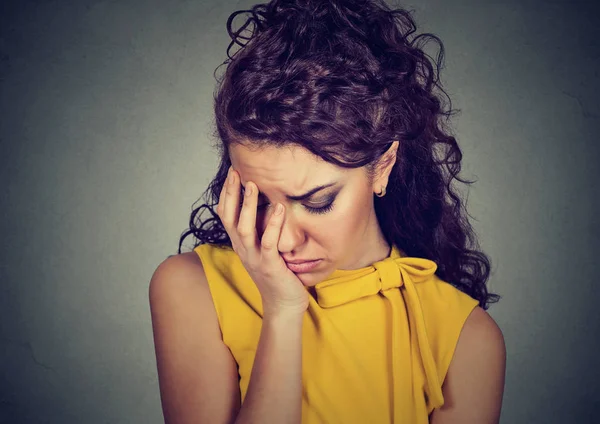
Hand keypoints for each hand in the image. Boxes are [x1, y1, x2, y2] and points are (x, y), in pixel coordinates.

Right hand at [216, 166, 308, 316]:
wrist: (283, 305)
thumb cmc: (277, 274)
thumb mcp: (263, 249)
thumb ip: (260, 231)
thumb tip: (266, 205)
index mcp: (240, 244)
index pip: (226, 215)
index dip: (227, 194)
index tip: (232, 173)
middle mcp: (243, 249)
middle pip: (230, 218)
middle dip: (231, 194)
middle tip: (236, 172)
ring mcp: (255, 258)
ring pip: (244, 228)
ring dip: (247, 206)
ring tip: (252, 185)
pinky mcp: (270, 265)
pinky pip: (269, 242)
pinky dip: (272, 224)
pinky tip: (279, 208)